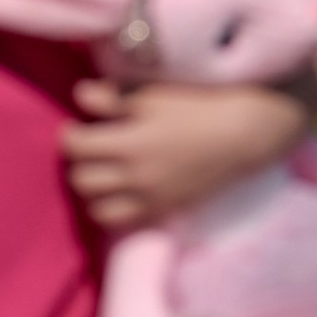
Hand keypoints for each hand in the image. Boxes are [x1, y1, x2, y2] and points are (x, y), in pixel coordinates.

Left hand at [60, 76, 312, 231]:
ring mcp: (150, 197)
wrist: (246, 134)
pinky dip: (115, 209)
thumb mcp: (155, 94)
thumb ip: (113, 98)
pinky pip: (123, 221)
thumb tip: (79, 96)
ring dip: (95, 190)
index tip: (80, 125)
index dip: (71, 134)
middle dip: (81, 162)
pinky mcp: (165, 208)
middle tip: (93, 148)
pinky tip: (124, 192)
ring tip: (106, 172)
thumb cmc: (201, 105)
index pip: (74, 146)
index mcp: (130, 142)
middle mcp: (135, 176)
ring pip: (97, 207)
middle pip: (81, 179)